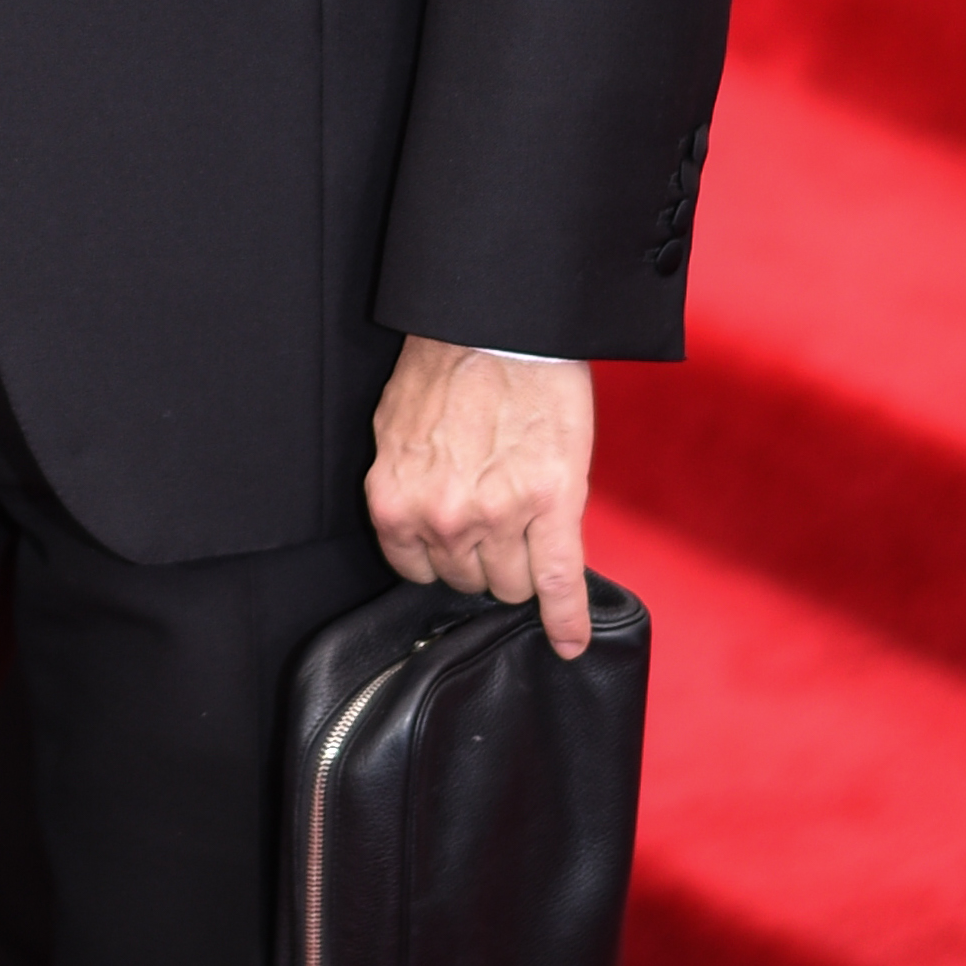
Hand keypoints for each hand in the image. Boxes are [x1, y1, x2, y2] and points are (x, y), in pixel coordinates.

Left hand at [367, 338, 595, 657]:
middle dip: (482, 557)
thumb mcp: (399, 431)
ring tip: (529, 531)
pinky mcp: (551, 506)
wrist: (497, 325)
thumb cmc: (445, 368)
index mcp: (395, 501)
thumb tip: (420, 528)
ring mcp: (497, 516)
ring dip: (522, 569)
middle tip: (497, 518)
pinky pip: (559, 584)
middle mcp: (442, 518)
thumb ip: (407, 488)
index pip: (417, 572)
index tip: (460, 548)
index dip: (443, 559)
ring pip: (512, 584)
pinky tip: (570, 640)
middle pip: (469, 581)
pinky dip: (567, 619)